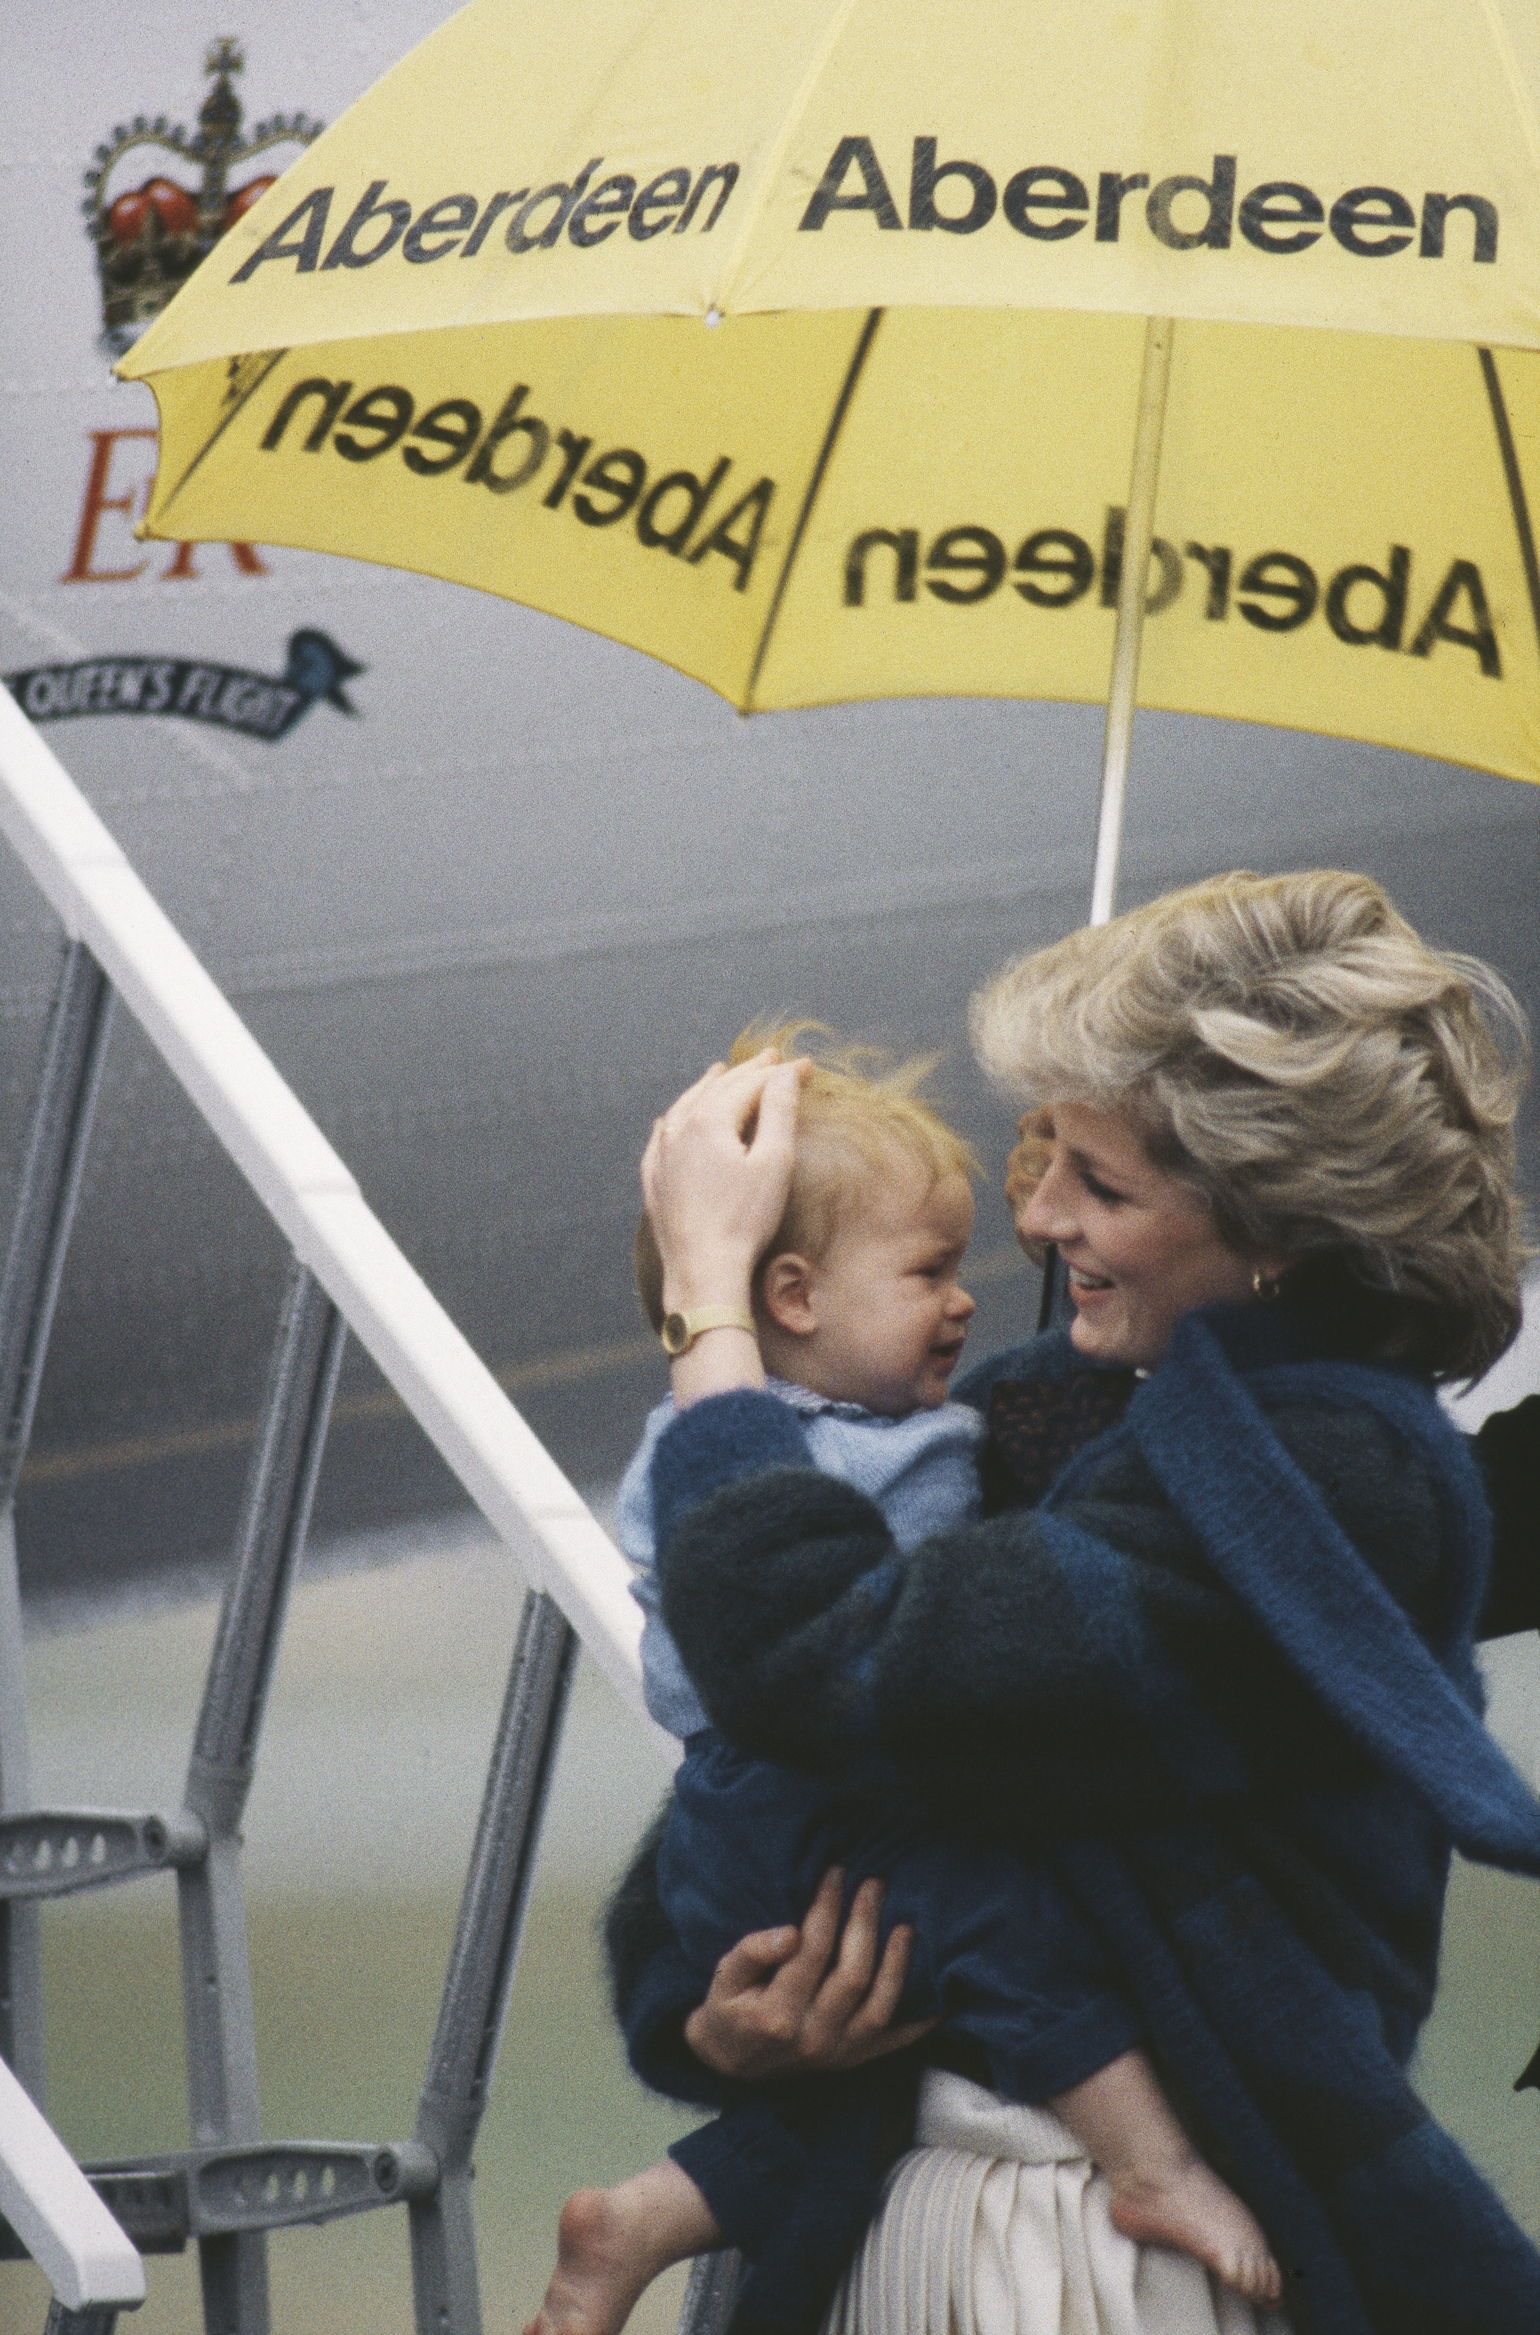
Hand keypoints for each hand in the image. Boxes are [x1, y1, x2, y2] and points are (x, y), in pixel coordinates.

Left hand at [641, 1051, 805, 1310]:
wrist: (703, 1270)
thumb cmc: (745, 1220)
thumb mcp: (774, 1162)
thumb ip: (779, 1111)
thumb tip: (784, 1073)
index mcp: (709, 1121)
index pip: (749, 1085)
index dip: (779, 1073)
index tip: (805, 1066)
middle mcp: (679, 1130)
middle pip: (716, 1089)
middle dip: (747, 1073)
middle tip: (771, 1059)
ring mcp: (661, 1156)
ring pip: (683, 1107)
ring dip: (706, 1087)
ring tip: (720, 1072)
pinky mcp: (654, 1182)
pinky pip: (660, 1138)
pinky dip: (673, 1120)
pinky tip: (671, 1119)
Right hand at [682, 1870, 937, 2080]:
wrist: (734, 2066)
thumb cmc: (730, 2009)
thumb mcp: (724, 1978)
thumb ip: (752, 1951)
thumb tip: (791, 1932)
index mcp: (778, 2014)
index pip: (812, 1951)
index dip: (826, 1908)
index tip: (837, 1873)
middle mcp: (814, 2036)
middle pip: (852, 1974)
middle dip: (865, 1922)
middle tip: (874, 1884)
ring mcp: (839, 2052)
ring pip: (880, 2006)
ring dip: (897, 1963)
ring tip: (906, 1925)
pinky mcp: (855, 2058)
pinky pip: (895, 2040)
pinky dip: (920, 2020)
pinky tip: (940, 1992)